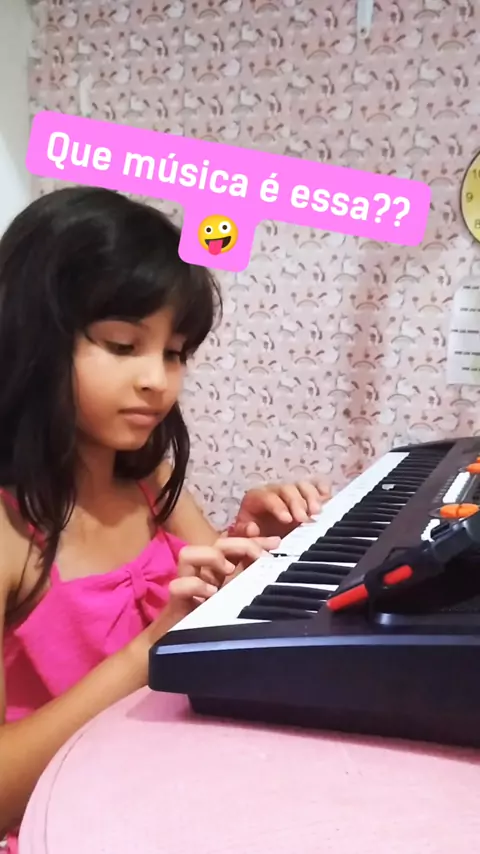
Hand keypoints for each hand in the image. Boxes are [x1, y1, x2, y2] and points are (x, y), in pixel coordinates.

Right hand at [143, 536, 278, 644]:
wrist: (179, 652)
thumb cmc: (211, 626)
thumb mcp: (239, 602)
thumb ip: (253, 583)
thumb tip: (275, 567)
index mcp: (220, 572)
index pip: (236, 544)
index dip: (254, 538)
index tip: (276, 543)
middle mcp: (203, 574)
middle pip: (217, 543)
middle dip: (240, 543)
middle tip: (259, 557)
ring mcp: (187, 585)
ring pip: (188, 554)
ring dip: (211, 556)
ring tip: (229, 570)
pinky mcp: (175, 603)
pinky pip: (178, 586)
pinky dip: (195, 586)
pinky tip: (211, 595)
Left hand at [230, 478, 330, 538]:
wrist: (263, 537)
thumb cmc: (254, 535)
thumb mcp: (243, 535)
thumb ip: (244, 533)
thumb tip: (252, 528)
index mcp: (257, 497)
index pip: (268, 497)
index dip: (278, 507)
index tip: (288, 520)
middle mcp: (276, 490)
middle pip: (288, 489)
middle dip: (297, 503)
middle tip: (304, 519)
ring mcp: (292, 491)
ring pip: (303, 485)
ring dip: (311, 497)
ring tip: (317, 512)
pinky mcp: (307, 495)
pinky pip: (316, 484)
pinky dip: (322, 488)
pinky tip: (327, 497)